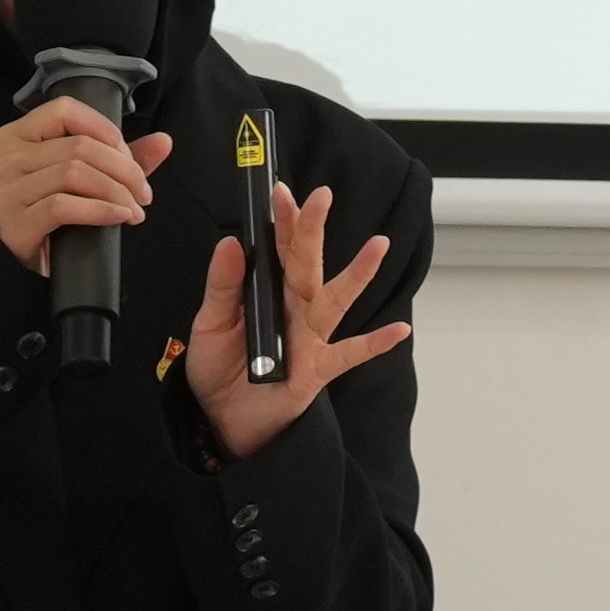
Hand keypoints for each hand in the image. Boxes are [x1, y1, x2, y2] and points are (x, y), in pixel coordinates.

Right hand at [0, 98, 167, 282]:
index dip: (105, 129)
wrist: (17, 261)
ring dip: (116, 191)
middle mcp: (3, 158)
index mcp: (16, 135)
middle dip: (123, 169)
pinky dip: (100, 210)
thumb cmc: (49, 211)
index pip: (65, 111)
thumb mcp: (82, 175)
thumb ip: (120, 156)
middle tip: (143, 193)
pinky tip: (118, 216)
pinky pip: (63, 206)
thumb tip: (164, 141)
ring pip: (74, 173)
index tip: (129, 156)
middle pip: (78, 147)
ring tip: (134, 209)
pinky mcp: (12, 224)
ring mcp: (3, 191)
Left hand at [186, 198, 404, 463]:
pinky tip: (399, 329)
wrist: (220, 420)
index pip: (279, 249)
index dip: (282, 220)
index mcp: (268, 292)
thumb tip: (231, 241)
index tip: (279, 190)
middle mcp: (294, 308)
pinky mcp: (316, 370)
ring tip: (378, 245)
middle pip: (306, 264)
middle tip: (322, 195)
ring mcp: (309, 337)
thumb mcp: (210, 323)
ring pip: (335, 300)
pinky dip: (375, 343)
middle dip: (313, 230)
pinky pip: (349, 354)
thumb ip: (223, 285)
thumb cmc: (218, 368)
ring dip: (358, 274)